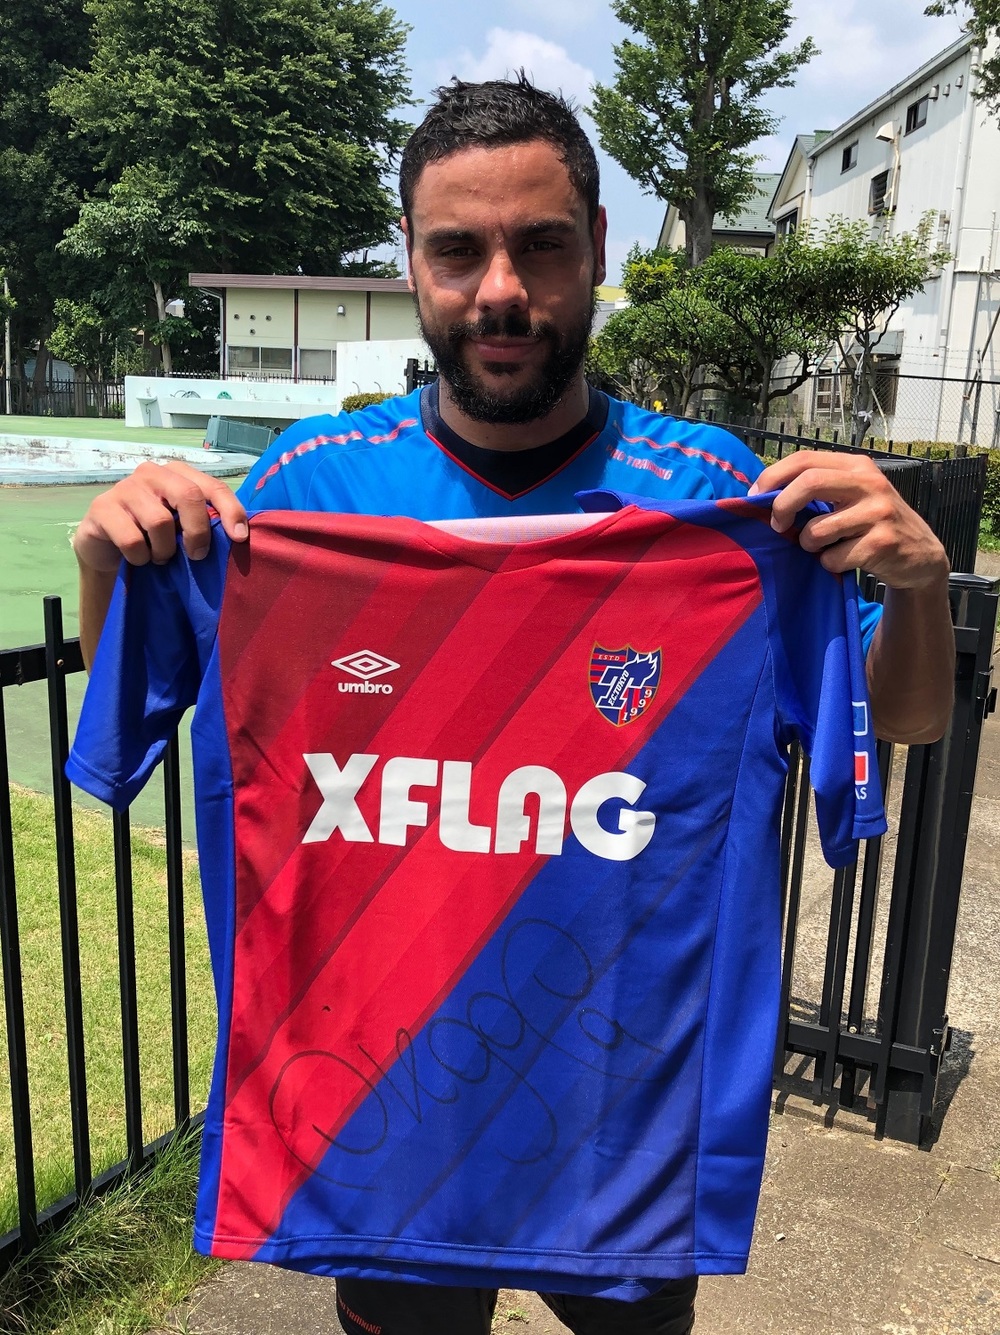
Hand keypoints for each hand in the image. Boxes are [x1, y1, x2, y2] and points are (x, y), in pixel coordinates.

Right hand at [73, 460, 248, 573]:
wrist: (106, 547)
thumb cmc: (153, 536)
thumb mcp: (182, 526)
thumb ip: (205, 522)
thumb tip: (239, 536)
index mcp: (178, 474)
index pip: (213, 486)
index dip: (231, 510)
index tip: (239, 538)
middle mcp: (152, 473)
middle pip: (188, 495)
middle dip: (198, 531)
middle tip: (196, 555)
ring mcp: (125, 487)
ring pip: (160, 521)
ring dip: (164, 550)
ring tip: (159, 557)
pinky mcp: (102, 507)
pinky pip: (131, 539)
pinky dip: (140, 557)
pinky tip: (138, 558)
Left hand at [748, 449, 948, 590]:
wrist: (920, 555)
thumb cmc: (873, 524)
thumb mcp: (852, 496)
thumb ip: (819, 489)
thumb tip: (763, 495)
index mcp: (856, 466)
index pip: (804, 459)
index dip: (772, 477)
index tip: (756, 498)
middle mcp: (869, 484)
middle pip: (808, 483)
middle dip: (782, 507)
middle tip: (777, 526)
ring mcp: (878, 513)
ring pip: (817, 530)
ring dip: (809, 546)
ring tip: (825, 547)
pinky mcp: (881, 543)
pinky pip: (833, 558)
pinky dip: (830, 565)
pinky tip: (847, 561)